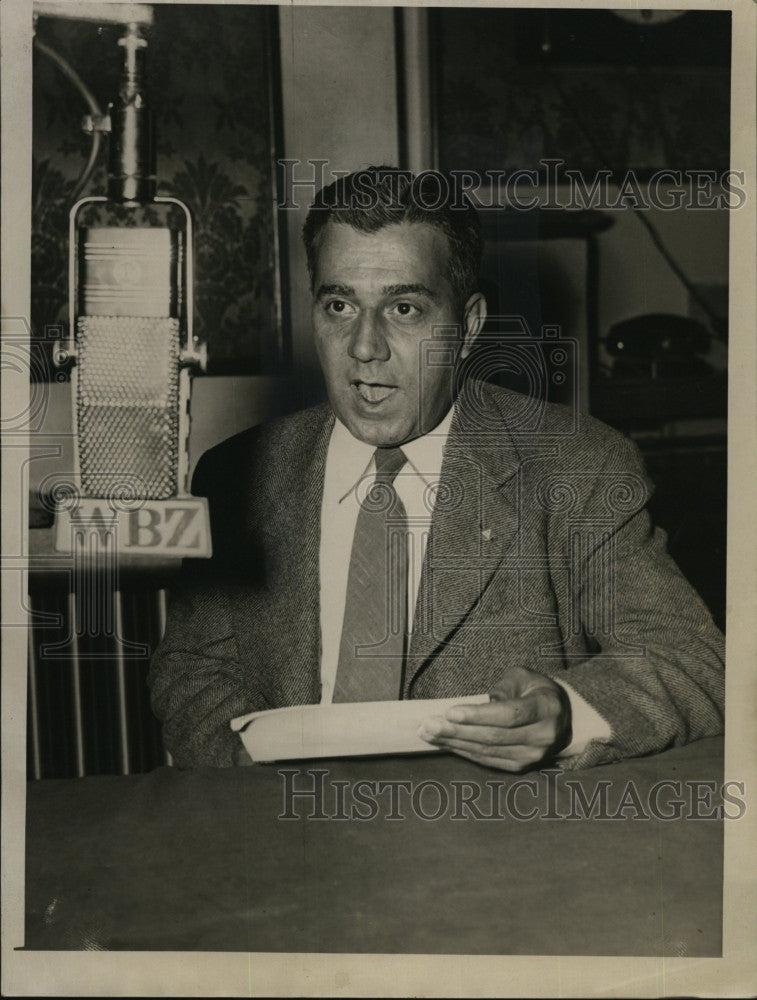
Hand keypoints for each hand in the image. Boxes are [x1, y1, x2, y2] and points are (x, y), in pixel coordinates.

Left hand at [418, 667, 571, 771]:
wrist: (561, 717)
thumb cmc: (535, 690)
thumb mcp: (522, 677)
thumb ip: (502, 688)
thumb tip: (475, 706)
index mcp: (545, 709)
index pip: (509, 716)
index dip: (478, 715)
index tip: (450, 712)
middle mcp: (542, 737)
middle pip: (493, 737)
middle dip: (457, 731)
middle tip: (428, 724)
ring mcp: (532, 756)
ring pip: (487, 752)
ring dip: (454, 743)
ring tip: (428, 733)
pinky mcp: (520, 767)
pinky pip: (487, 760)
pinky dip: (464, 752)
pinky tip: (445, 743)